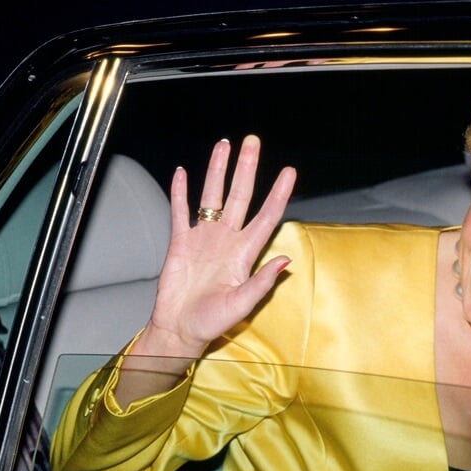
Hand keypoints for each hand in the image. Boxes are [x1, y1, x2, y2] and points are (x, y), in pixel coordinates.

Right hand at [129, 135, 296, 365]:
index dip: (278, 194)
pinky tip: (183, 173)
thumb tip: (285, 262)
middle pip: (240, 196)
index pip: (267, 216)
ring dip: (217, 171)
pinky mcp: (180, 243)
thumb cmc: (211, 322)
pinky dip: (180, 193)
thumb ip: (262, 283)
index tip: (290, 172)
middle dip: (247, 168)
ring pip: (212, 196)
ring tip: (223, 145)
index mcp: (245, 253)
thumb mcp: (241, 305)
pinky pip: (180, 212)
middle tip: (252, 141)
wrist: (179, 329)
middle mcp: (227, 240)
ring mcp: (203, 239)